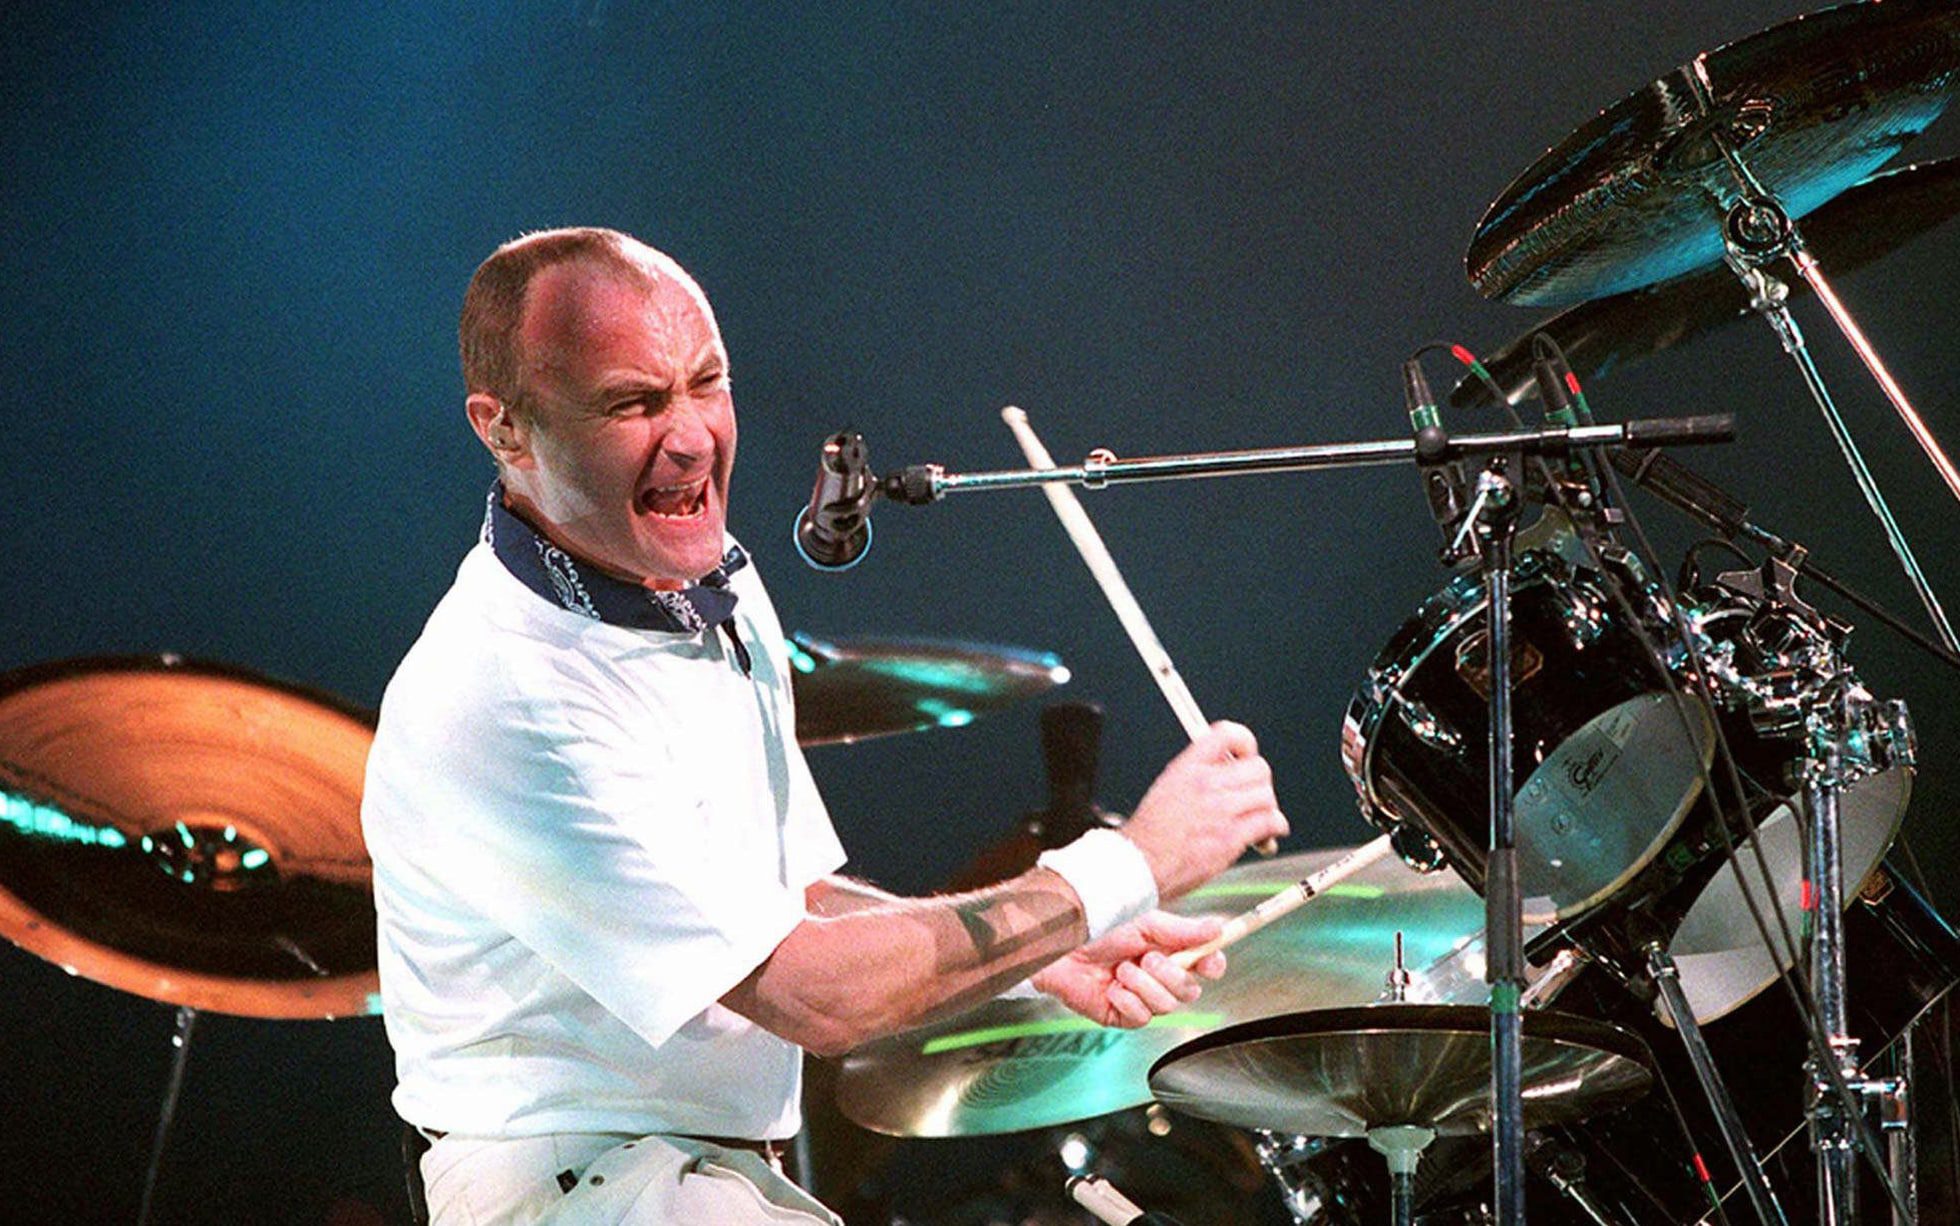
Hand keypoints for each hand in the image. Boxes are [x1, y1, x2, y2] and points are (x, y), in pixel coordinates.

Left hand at [1030, 910, 1227, 1027]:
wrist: (1061, 947)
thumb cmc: (1096, 928)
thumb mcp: (1144, 923)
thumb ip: (1182, 930)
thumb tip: (1217, 928)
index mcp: (1167, 950)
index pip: (1204, 964)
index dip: (1212, 965)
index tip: (1210, 961)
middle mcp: (1157, 976)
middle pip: (1190, 990)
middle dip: (1171, 975)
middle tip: (1148, 958)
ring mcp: (1140, 997)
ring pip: (1167, 1006)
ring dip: (1144, 985)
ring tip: (1121, 970)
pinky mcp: (1122, 1015)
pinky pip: (1142, 1018)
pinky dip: (1128, 1001)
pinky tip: (1113, 988)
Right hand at [1121, 721, 1286, 900]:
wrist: (1142, 863)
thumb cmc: (1151, 832)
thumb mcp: (1168, 786)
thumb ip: (1198, 774)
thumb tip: (1226, 772)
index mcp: (1188, 767)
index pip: (1227, 734)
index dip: (1245, 743)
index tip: (1247, 757)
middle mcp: (1206, 783)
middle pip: (1258, 767)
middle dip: (1260, 783)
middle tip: (1253, 797)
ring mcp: (1221, 810)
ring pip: (1266, 795)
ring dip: (1267, 808)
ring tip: (1260, 821)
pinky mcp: (1231, 837)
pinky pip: (1269, 823)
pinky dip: (1274, 828)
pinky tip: (1266, 838)